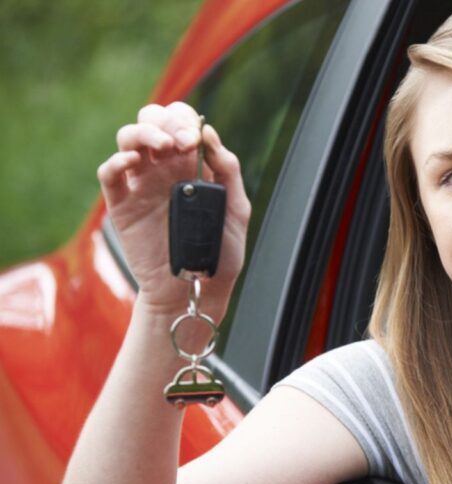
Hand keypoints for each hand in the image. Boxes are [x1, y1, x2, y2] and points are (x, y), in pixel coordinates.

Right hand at [97, 102, 249, 318]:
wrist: (197, 289)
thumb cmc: (219, 253)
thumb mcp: (236, 209)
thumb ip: (229, 171)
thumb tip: (210, 134)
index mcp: (191, 166)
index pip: (179, 124)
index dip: (184, 121)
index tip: (195, 139)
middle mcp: (163, 170)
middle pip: (150, 123)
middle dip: (163, 121)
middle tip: (180, 142)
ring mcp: (141, 186)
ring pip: (128, 140)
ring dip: (142, 133)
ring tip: (162, 146)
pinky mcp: (122, 206)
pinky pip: (109, 175)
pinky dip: (116, 161)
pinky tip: (133, 161)